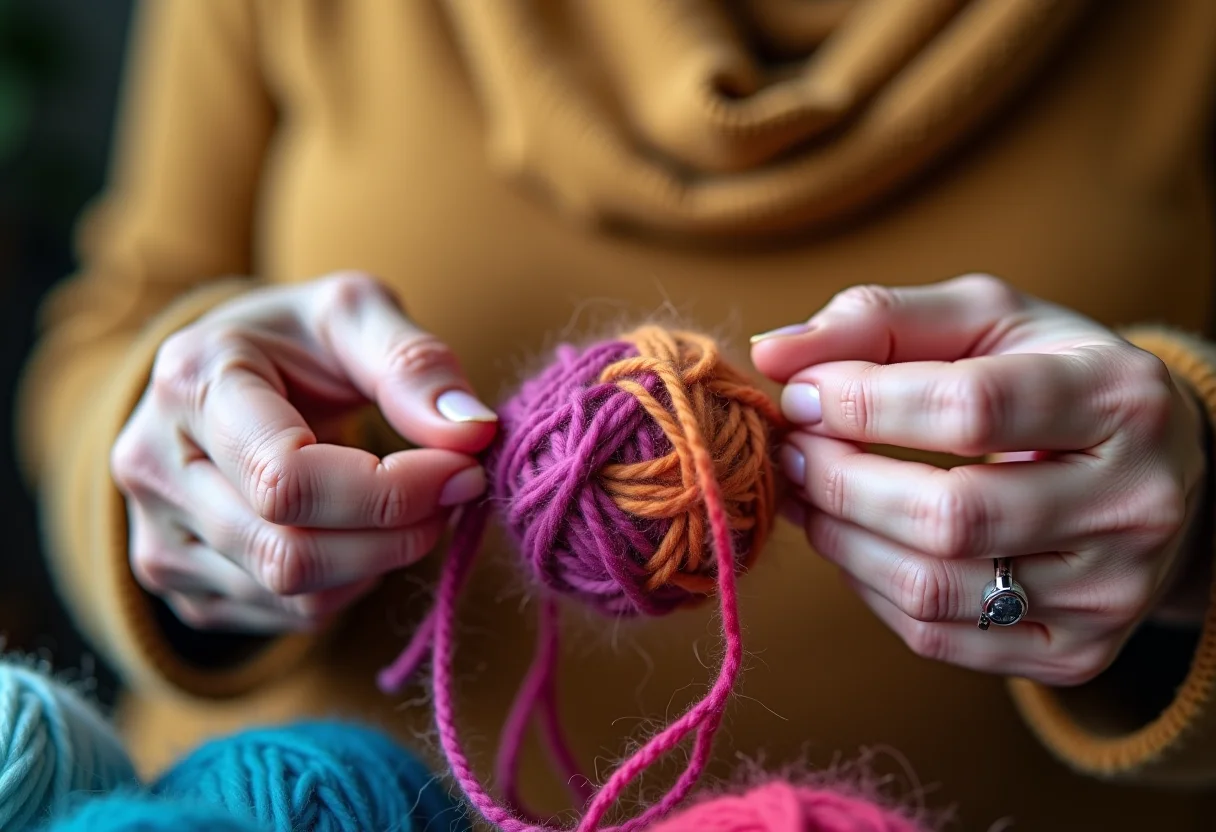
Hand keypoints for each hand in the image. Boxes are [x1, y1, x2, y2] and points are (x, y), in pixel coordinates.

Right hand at [111, 272, 497, 633]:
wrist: (227, 377)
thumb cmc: (297, 341)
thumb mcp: (356, 313)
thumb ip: (414, 364)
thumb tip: (474, 432)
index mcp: (190, 384)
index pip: (286, 479)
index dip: (391, 490)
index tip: (463, 467)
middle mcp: (154, 468)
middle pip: (291, 552)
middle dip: (400, 531)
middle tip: (456, 490)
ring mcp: (161, 539)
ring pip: (295, 594)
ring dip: (383, 558)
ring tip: (413, 503)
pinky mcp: (185, 588)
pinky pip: (291, 616)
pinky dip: (353, 581)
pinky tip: (363, 529)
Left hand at [751, 274, 1207, 685]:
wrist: (1155, 471)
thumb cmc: (1051, 376)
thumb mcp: (987, 319)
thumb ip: (882, 319)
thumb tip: (773, 351)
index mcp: (1120, 398)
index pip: (971, 409)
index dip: (863, 402)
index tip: (801, 394)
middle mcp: (1134, 503)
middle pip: (949, 515)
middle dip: (840, 482)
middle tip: (794, 452)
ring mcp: (1111, 592)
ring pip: (933, 586)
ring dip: (841, 539)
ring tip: (808, 494)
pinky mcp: (1078, 651)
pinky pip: (937, 636)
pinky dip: (869, 589)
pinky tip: (854, 541)